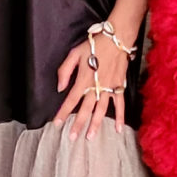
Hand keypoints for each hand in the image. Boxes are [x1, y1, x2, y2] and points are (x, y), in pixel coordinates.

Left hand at [50, 21, 132, 139]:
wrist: (117, 38)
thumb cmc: (95, 43)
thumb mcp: (75, 53)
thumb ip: (65, 70)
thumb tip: (60, 87)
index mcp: (84, 78)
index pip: (71, 99)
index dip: (63, 112)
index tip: (57, 124)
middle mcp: (97, 86)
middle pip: (85, 109)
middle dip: (78, 124)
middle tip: (71, 137)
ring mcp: (109, 87)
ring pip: (101, 110)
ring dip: (95, 124)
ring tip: (89, 137)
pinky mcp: (119, 86)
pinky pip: (119, 104)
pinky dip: (120, 117)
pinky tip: (118, 129)